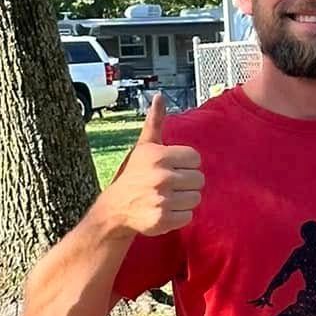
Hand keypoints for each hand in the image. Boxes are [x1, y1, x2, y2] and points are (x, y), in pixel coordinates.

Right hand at [101, 94, 203, 236]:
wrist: (116, 208)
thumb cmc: (135, 174)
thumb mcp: (144, 146)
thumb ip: (156, 122)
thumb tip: (159, 95)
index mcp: (159, 156)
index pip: (195, 159)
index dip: (186, 164)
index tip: (172, 168)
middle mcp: (161, 176)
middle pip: (199, 179)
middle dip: (187, 183)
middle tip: (170, 185)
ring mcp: (162, 199)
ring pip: (196, 198)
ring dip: (184, 200)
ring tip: (167, 198)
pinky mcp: (162, 219)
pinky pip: (188, 216)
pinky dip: (179, 216)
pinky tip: (165, 211)